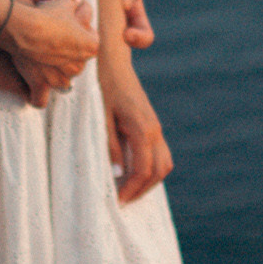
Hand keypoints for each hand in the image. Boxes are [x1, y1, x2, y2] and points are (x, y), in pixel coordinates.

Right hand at [0, 0, 97, 106]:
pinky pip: (40, 99)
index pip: (90, 39)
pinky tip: (32, 85)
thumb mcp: (65, 0)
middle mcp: (78, 66)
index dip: (77, 28)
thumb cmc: (41, 10)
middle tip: (52, 36)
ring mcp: (59, 78)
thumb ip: (76, 4)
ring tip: (42, 58)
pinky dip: (36, 95)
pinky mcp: (38, 84)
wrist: (16, 22)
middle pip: (77, 63)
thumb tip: (77, 3)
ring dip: (55, 74)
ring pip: (63, 82)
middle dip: (68, 53)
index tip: (64, 21)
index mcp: (91, 46)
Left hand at [100, 61, 171, 205]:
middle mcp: (154, 129)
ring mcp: (156, 126)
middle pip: (160, 170)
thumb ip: (108, 145)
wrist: (111, 62)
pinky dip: (150, 168)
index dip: (131, 188)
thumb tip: (115, 173)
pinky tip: (130, 173)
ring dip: (149, 180)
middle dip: (143, 189)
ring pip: (164, 163)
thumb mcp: (99, 118)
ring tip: (127, 190)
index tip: (117, 201)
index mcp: (142, 128)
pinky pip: (159, 153)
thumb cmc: (101, 87)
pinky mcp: (152, 125)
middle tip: (123, 200)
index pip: (143, 169)